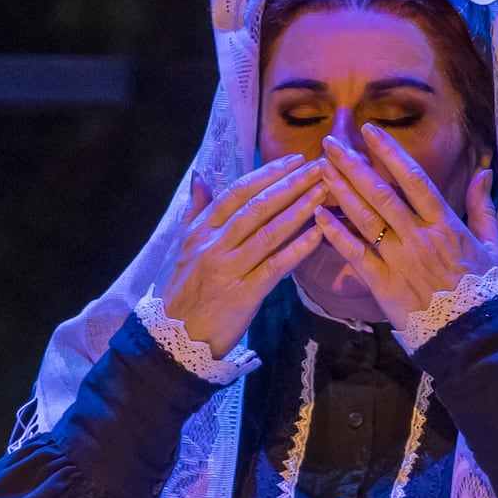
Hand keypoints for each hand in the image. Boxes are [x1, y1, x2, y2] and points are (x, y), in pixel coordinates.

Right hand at [159, 154, 325, 357]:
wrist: (174, 338)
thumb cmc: (184, 290)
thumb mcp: (183, 246)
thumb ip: (195, 210)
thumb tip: (201, 176)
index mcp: (201, 230)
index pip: (236, 193)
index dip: (266, 174)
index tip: (293, 160)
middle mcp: (214, 245)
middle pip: (257, 207)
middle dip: (290, 184)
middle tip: (318, 167)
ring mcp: (229, 269)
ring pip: (269, 232)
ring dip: (299, 209)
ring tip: (323, 191)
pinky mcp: (244, 295)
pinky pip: (275, 266)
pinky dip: (297, 249)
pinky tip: (318, 234)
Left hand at [310, 124, 497, 336]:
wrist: (474, 336)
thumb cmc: (485, 291)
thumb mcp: (493, 246)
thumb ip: (482, 208)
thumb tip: (483, 173)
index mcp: (445, 224)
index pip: (414, 179)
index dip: (390, 152)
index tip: (370, 131)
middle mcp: (419, 237)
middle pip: (381, 193)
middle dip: (353, 166)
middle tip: (329, 144)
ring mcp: (399, 260)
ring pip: (365, 219)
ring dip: (340, 192)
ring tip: (320, 169)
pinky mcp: (384, 285)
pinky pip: (356, 255)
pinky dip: (336, 235)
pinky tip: (319, 216)